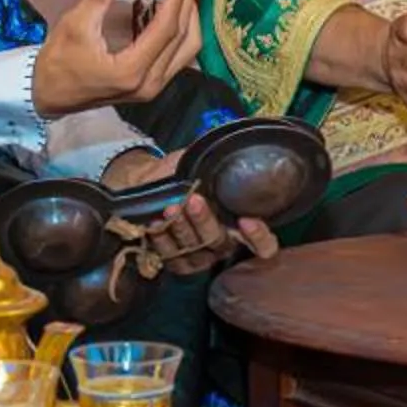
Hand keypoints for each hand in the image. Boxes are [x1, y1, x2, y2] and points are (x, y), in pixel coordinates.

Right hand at [33, 0, 203, 116]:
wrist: (48, 95)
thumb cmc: (57, 65)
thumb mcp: (75, 23)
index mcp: (131, 71)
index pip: (167, 28)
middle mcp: (149, 83)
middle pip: (184, 36)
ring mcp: (153, 87)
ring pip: (188, 48)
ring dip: (190, 14)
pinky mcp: (151, 84)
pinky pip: (179, 55)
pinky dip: (182, 29)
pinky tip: (176, 6)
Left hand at [104, 150, 279, 271]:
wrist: (143, 182)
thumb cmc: (176, 172)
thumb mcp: (198, 161)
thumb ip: (217, 159)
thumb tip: (232, 144)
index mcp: (238, 221)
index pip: (263, 244)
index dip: (259, 238)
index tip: (247, 220)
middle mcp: (222, 241)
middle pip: (221, 242)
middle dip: (205, 220)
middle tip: (192, 200)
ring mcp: (200, 255)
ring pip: (196, 250)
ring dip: (181, 228)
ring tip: (168, 207)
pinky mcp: (177, 262)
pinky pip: (174, 259)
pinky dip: (163, 240)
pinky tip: (155, 223)